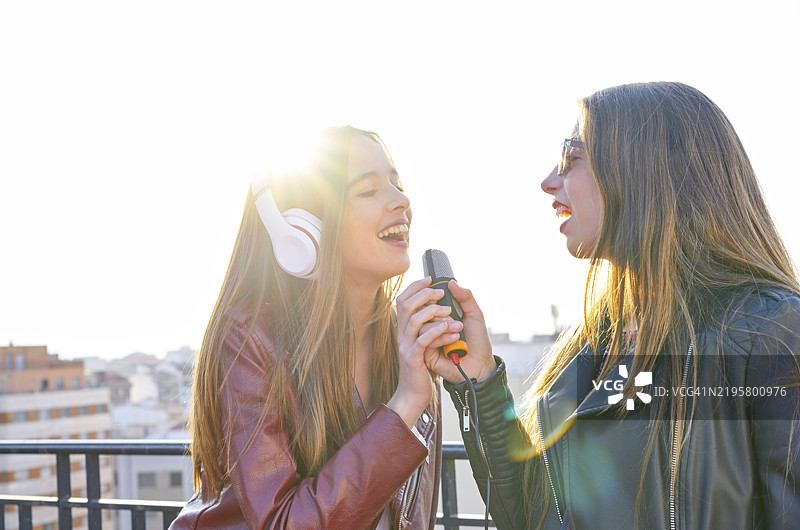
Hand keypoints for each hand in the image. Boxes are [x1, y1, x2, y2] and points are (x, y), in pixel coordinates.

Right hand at [388, 277, 463, 426]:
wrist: (428, 392)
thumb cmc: (438, 364)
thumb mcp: (441, 336)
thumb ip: (442, 315)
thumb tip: (448, 289)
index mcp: (409, 329)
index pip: (404, 301)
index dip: (415, 287)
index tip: (430, 278)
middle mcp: (405, 335)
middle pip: (406, 306)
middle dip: (424, 295)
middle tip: (441, 294)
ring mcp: (408, 347)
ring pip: (414, 320)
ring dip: (434, 313)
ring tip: (451, 315)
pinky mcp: (414, 359)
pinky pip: (422, 341)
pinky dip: (436, 332)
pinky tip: (449, 329)